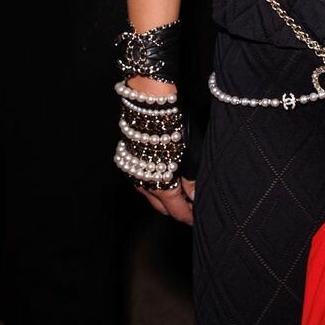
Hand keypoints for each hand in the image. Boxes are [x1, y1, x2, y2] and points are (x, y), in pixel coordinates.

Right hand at [123, 76, 193, 224]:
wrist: (150, 105)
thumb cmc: (175, 128)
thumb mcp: (192, 156)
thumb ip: (192, 181)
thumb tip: (195, 198)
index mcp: (161, 186)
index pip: (176, 210)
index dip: (188, 216)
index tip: (197, 219)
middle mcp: (142, 183)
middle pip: (161, 206)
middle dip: (175, 210)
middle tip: (190, 208)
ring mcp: (132, 171)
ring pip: (149, 192)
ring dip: (163, 197)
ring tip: (179, 193)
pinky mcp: (127, 159)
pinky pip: (141, 178)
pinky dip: (152, 182)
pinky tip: (162, 176)